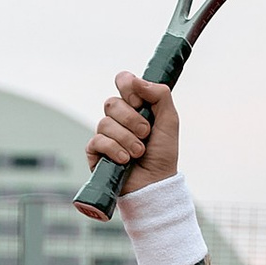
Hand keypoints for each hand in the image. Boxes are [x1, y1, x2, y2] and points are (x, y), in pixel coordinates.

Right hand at [89, 72, 181, 191]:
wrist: (155, 183)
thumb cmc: (162, 154)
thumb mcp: (169, 120)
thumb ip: (160, 94)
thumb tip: (136, 81)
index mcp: (134, 105)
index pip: (123, 81)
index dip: (128, 88)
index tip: (140, 103)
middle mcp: (118, 118)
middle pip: (111, 103)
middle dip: (131, 119)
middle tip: (145, 133)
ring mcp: (105, 135)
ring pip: (105, 123)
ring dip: (126, 139)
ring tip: (138, 152)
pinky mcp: (96, 152)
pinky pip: (97, 141)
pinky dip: (114, 149)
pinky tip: (124, 160)